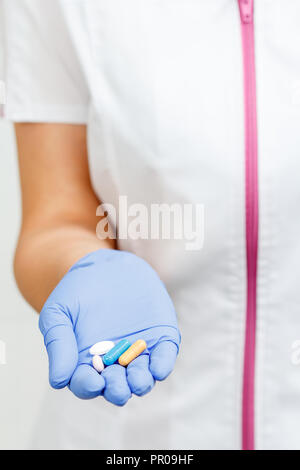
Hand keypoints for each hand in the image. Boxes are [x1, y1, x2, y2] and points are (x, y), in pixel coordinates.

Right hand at [39, 249, 179, 405]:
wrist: (103, 265)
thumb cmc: (76, 292)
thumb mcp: (58, 313)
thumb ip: (58, 344)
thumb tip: (59, 381)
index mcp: (86, 363)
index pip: (87, 383)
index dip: (88, 386)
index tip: (92, 382)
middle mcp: (114, 363)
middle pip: (117, 386)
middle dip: (117, 389)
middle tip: (118, 388)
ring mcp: (138, 351)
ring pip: (142, 375)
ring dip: (141, 382)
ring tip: (138, 381)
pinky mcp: (159, 337)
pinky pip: (163, 355)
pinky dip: (162, 364)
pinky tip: (158, 369)